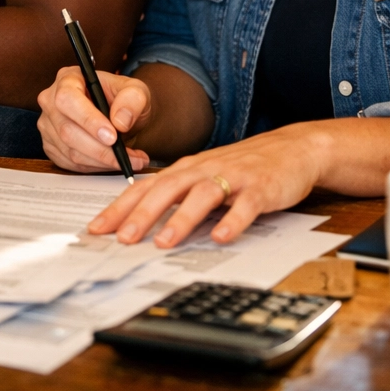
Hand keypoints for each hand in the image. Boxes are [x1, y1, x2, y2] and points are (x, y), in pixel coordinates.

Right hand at [37, 65, 151, 172]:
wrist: (119, 115)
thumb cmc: (123, 99)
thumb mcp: (136, 91)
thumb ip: (132, 100)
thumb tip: (120, 121)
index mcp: (68, 79)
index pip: (68, 99)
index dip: (88, 119)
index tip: (112, 136)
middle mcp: (51, 101)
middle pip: (67, 130)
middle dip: (100, 148)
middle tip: (127, 156)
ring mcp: (48, 125)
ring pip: (70, 151)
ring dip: (102, 161)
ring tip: (130, 160)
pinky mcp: (52, 146)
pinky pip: (71, 164)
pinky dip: (96, 167)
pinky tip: (113, 162)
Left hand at [88, 123, 330, 246]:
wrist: (291, 149)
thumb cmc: (242, 167)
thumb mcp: (205, 177)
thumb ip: (178, 196)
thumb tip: (142, 221)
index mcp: (187, 169)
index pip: (146, 187)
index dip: (120, 207)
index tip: (97, 228)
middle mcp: (205, 169)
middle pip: (168, 189)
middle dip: (142, 214)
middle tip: (122, 238)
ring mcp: (233, 177)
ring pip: (202, 196)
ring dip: (182, 219)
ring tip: (164, 241)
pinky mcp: (261, 188)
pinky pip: (245, 206)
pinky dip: (233, 221)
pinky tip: (222, 237)